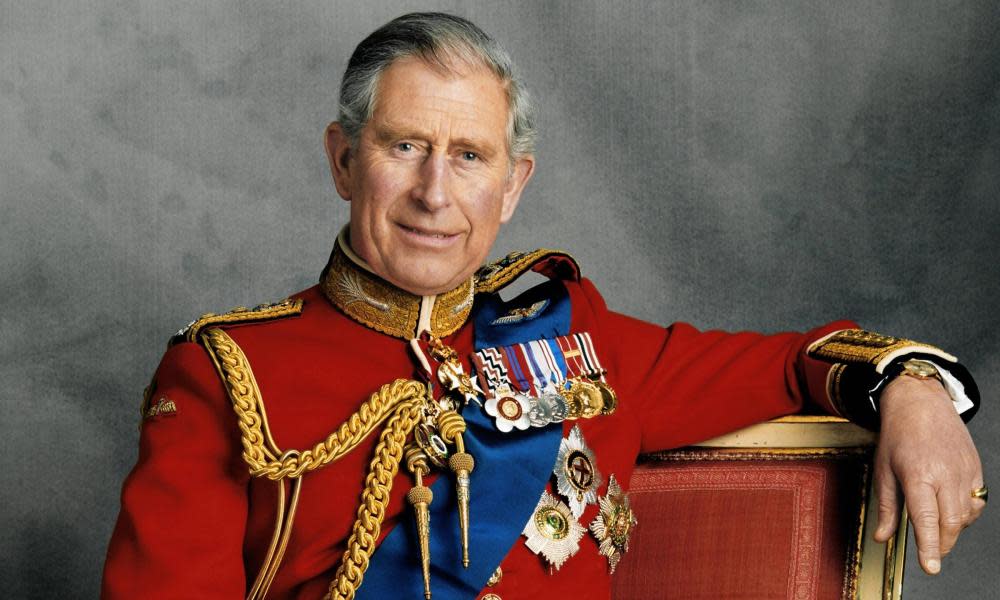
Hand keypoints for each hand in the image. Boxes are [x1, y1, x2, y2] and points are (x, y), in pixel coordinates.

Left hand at [873, 376, 984, 574]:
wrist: (920, 403)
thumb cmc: (898, 435)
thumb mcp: (883, 470)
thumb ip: (886, 507)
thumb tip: (882, 537)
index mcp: (918, 474)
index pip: (925, 519)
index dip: (928, 546)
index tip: (930, 567)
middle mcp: (944, 474)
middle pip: (951, 523)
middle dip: (942, 544)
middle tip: (931, 553)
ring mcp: (963, 471)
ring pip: (966, 515)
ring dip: (953, 530)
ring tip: (937, 527)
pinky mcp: (976, 469)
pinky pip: (976, 502)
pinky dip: (965, 514)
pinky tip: (950, 510)